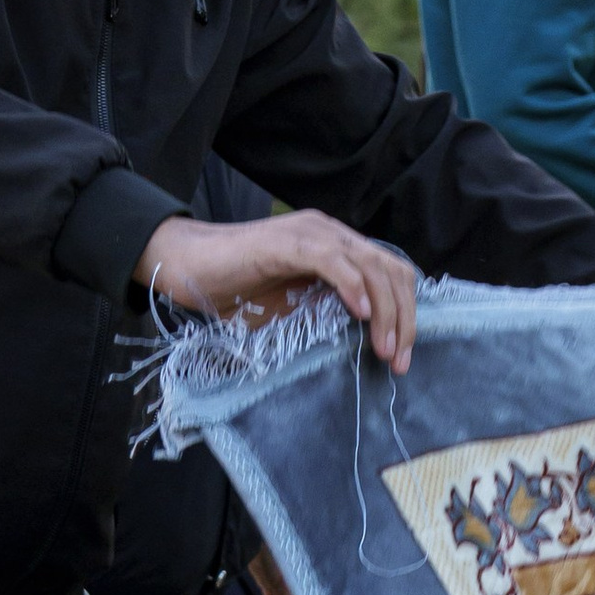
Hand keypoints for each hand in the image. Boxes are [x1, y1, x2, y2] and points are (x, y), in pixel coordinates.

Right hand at [138, 210, 417, 371]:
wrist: (188, 267)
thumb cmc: (237, 291)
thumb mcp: (295, 309)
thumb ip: (328, 316)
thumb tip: (363, 349)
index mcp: (338, 247)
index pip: (392, 273)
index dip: (407, 313)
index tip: (402, 356)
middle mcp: (332, 234)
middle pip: (391, 270)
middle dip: (404, 318)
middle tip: (399, 360)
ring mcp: (311, 234)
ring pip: (370, 266)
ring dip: (385, 311)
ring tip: (383, 348)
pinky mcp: (287, 243)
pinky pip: (333, 260)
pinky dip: (353, 287)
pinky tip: (360, 315)